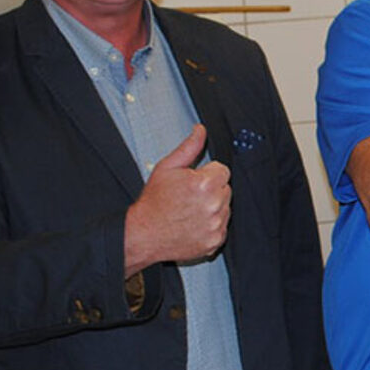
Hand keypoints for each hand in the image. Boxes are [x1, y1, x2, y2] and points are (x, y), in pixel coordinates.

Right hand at [123, 125, 231, 275]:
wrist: (143, 234)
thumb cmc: (154, 201)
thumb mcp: (167, 168)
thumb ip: (189, 147)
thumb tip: (201, 130)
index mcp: (205, 184)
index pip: (222, 170)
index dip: (206, 173)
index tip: (193, 181)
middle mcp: (214, 205)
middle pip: (225, 188)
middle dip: (211, 189)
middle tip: (189, 196)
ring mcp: (216, 224)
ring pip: (225, 207)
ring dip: (213, 206)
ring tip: (190, 210)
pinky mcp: (215, 240)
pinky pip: (222, 226)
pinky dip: (212, 224)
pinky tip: (193, 223)